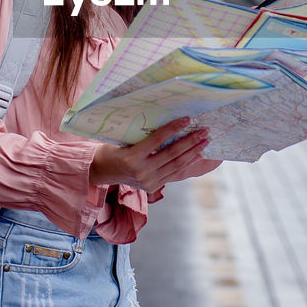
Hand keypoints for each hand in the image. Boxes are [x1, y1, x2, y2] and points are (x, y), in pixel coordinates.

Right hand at [89, 117, 221, 197]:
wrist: (101, 171)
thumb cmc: (112, 150)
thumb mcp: (123, 140)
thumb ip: (143, 137)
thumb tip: (166, 122)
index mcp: (132, 157)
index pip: (157, 140)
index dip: (173, 129)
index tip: (187, 119)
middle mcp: (142, 171)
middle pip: (172, 154)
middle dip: (191, 141)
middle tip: (205, 131)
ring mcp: (148, 181)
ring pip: (176, 165)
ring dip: (193, 152)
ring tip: (205, 141)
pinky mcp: (152, 186)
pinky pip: (173, 173)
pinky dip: (186, 163)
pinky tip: (196, 155)